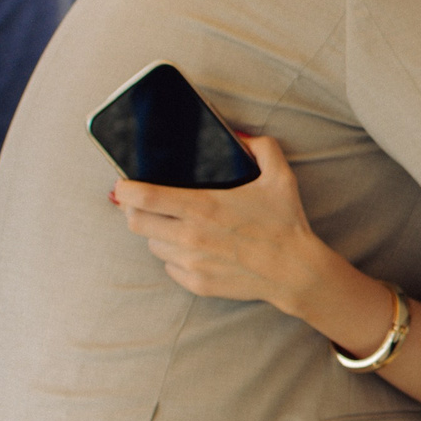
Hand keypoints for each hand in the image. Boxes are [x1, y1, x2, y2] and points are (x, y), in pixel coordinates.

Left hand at [114, 134, 326, 311]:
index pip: (144, 196)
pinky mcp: (196, 283)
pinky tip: (194, 249)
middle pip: (136, 222)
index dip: (125, 189)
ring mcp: (191, 263)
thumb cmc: (286, 223)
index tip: (123, 184)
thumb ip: (261, 147)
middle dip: (134, 210)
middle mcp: (190, 236)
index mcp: (203, 207)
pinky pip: (170, 267)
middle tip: (145, 203)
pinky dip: (175, 257)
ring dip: (157, 234)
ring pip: (152, 245)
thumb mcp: (280, 176)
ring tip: (175, 226)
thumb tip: (239, 136)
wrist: (296, 272)